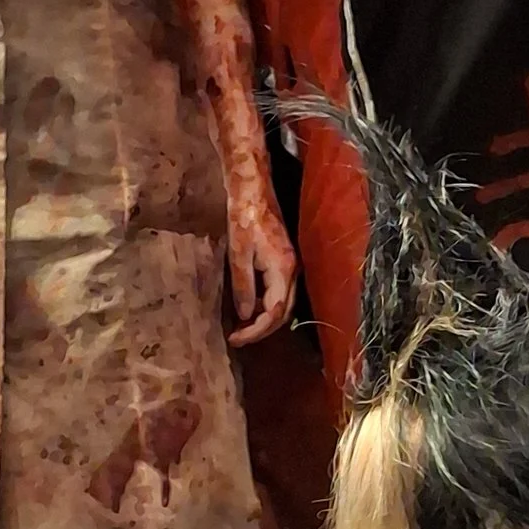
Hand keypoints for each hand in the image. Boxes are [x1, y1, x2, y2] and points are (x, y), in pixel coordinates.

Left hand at [224, 182, 297, 349]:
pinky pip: (280, 292)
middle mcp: (293, 270)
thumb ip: (243, 286)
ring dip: (264, 319)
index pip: (274, 312)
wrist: (253, 190)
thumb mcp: (238, 253)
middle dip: (262, 330)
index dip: (256, 330)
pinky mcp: (285, 260)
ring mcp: (292, 265)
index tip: (235, 338)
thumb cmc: (243, 217)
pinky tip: (250, 306)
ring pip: (283, 303)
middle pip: (283, 312)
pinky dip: (266, 305)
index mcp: (283, 269)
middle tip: (238, 338)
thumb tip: (245, 315)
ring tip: (241, 327)